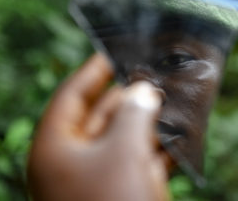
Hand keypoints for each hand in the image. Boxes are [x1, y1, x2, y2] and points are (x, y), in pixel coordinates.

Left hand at [27, 53, 168, 200]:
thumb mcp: (124, 151)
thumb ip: (134, 113)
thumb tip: (144, 91)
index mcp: (57, 148)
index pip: (71, 96)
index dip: (93, 70)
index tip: (113, 50)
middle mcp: (74, 160)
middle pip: (101, 115)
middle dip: (130, 96)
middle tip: (155, 76)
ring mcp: (97, 178)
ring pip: (124, 138)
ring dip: (149, 122)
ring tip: (174, 102)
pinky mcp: (120, 191)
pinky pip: (139, 160)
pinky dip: (158, 149)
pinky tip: (180, 138)